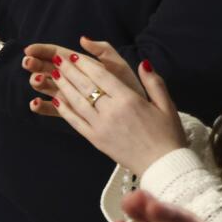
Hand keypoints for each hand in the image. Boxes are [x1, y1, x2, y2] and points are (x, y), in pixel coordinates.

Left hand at [48, 44, 190, 174]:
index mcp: (129, 100)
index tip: (74, 55)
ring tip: (53, 74)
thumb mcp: (166, 106)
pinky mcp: (95, 139)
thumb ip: (154, 83)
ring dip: (63, 86)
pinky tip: (56, 99)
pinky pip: (75, 121)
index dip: (85, 64)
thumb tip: (143, 63)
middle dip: (69, 71)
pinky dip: (64, 109)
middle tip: (58, 59)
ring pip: (76, 102)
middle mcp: (111, 111)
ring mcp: (100, 126)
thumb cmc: (168, 135)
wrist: (162, 166)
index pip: (101, 76)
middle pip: (85, 86)